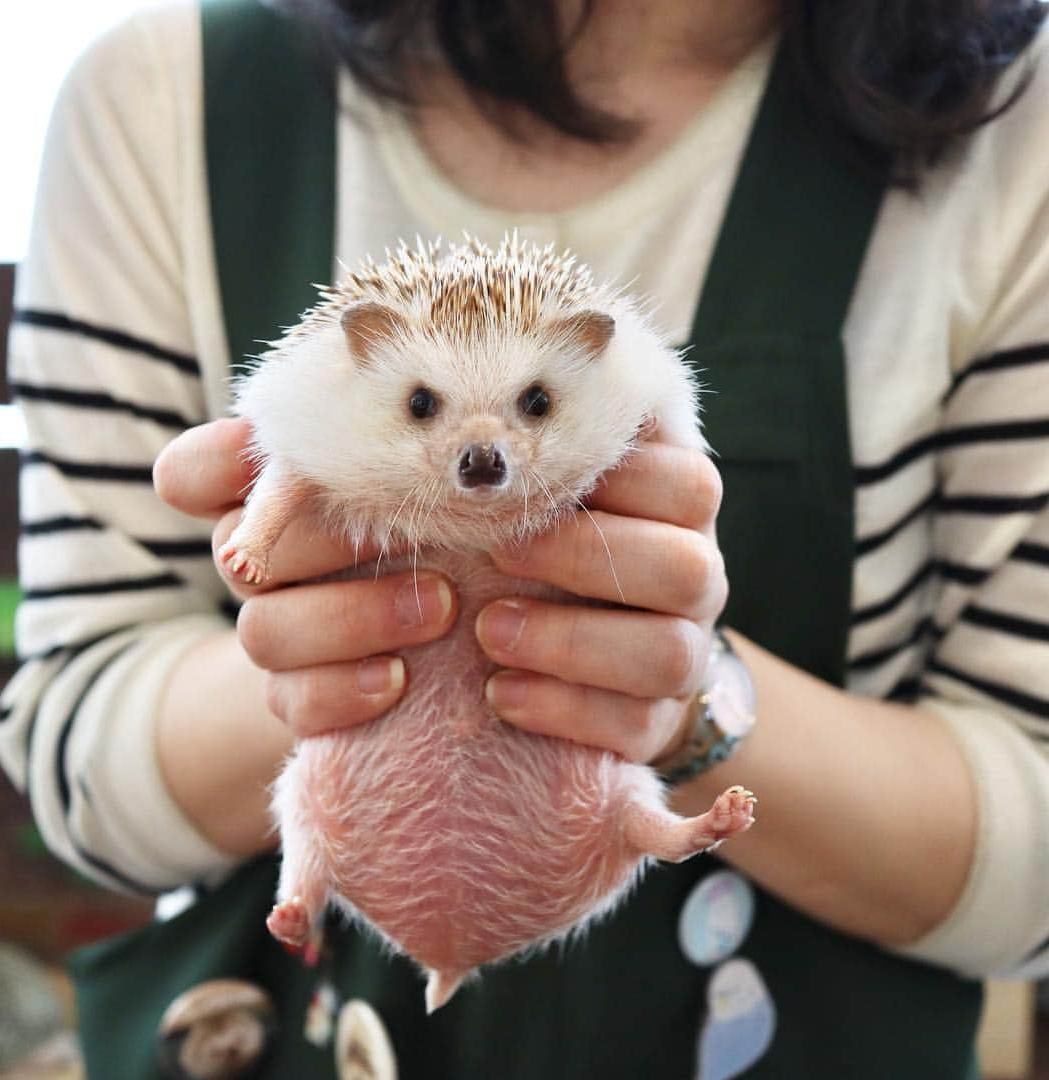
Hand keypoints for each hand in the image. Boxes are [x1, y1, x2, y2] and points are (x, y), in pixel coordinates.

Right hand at [154, 418, 458, 736]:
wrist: (463, 646)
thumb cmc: (460, 535)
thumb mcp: (443, 487)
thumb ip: (409, 451)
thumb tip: (407, 368)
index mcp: (276, 499)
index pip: (195, 472)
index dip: (211, 463)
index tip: (255, 455)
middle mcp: (261, 563)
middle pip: (237, 549)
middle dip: (323, 540)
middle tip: (413, 533)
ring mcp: (277, 633)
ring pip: (264, 631)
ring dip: (352, 618)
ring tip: (442, 607)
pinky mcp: (298, 699)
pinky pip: (292, 701)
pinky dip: (343, 690)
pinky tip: (400, 678)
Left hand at [476, 441, 726, 763]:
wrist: (588, 651)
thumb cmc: (555, 543)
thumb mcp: (562, 491)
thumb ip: (559, 453)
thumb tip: (524, 382)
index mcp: (683, 512)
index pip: (686, 484)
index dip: (614, 482)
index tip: (525, 483)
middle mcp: (701, 580)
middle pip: (685, 569)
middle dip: (583, 558)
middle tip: (496, 550)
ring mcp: (689, 655)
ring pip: (668, 654)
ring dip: (570, 642)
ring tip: (490, 631)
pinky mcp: (659, 721)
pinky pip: (635, 725)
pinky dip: (563, 710)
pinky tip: (502, 694)